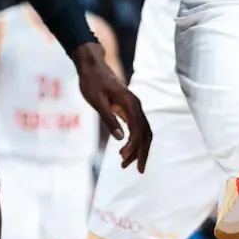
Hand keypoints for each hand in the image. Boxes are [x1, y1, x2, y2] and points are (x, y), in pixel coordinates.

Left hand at [72, 42, 151, 171]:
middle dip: (142, 152)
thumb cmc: (92, 83)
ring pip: (144, 131)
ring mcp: (134, 108)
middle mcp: (136, 106)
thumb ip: (109, 119)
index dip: (133, 146)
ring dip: (139, 149)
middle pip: (146, 133)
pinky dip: (135, 141)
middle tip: (137, 170)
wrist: (92, 67)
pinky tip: (126, 150)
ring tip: (127, 164)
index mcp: (131, 104)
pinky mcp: (129, 109)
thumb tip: (119, 139)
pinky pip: (138, 128)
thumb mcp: (97, 102)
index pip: (138, 129)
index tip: (123, 159)